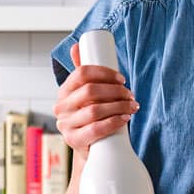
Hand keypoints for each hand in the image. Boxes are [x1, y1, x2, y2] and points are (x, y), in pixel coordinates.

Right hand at [53, 43, 138, 159]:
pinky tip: (125, 118)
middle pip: (90, 91)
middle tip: (130, 94)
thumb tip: (77, 45)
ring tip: (132, 106)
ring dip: (118, 106)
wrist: (91, 148)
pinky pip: (95, 129)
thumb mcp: (86, 94)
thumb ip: (82, 72)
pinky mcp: (74, 140)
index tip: (121, 78)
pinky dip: (113, 122)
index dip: (104, 73)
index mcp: (64, 91)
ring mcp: (66, 125)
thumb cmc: (91, 116)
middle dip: (115, 91)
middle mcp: (61, 107)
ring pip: (94, 110)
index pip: (81, 73)